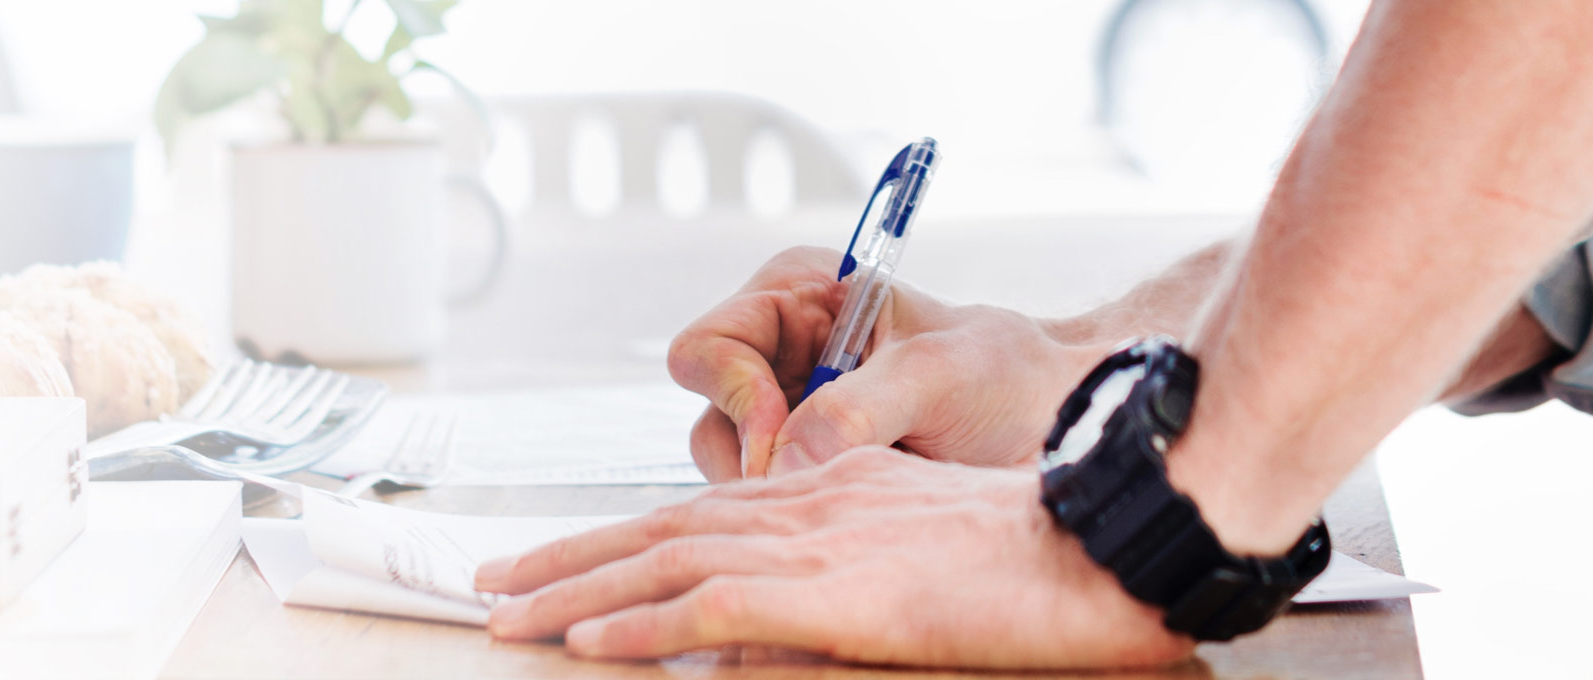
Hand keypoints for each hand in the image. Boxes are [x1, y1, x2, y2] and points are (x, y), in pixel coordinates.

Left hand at [473, 448, 1192, 668]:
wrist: (1099, 543)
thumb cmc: (1035, 550)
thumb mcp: (920, 548)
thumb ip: (840, 574)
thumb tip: (761, 628)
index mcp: (826, 488)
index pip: (695, 511)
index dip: (617, 534)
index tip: (558, 559)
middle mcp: (804, 501)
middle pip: (657, 528)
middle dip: (567, 558)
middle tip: (492, 582)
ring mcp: (812, 542)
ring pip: (662, 561)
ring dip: (574, 591)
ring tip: (506, 614)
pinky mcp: (829, 588)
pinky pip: (708, 604)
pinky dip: (639, 622)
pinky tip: (586, 640)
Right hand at [669, 246, 1101, 479]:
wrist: (1059, 425)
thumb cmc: (1008, 376)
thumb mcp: (939, 375)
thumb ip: (859, 407)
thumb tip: (786, 458)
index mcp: (795, 296)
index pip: (708, 346)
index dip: (736, 396)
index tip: (786, 440)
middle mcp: (776, 355)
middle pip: (711, 416)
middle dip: (756, 459)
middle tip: (822, 487)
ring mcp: (787, 418)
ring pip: (732, 470)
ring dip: (783, 493)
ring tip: (862, 494)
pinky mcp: (806, 471)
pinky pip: (768, 504)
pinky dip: (800, 516)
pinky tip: (856, 514)